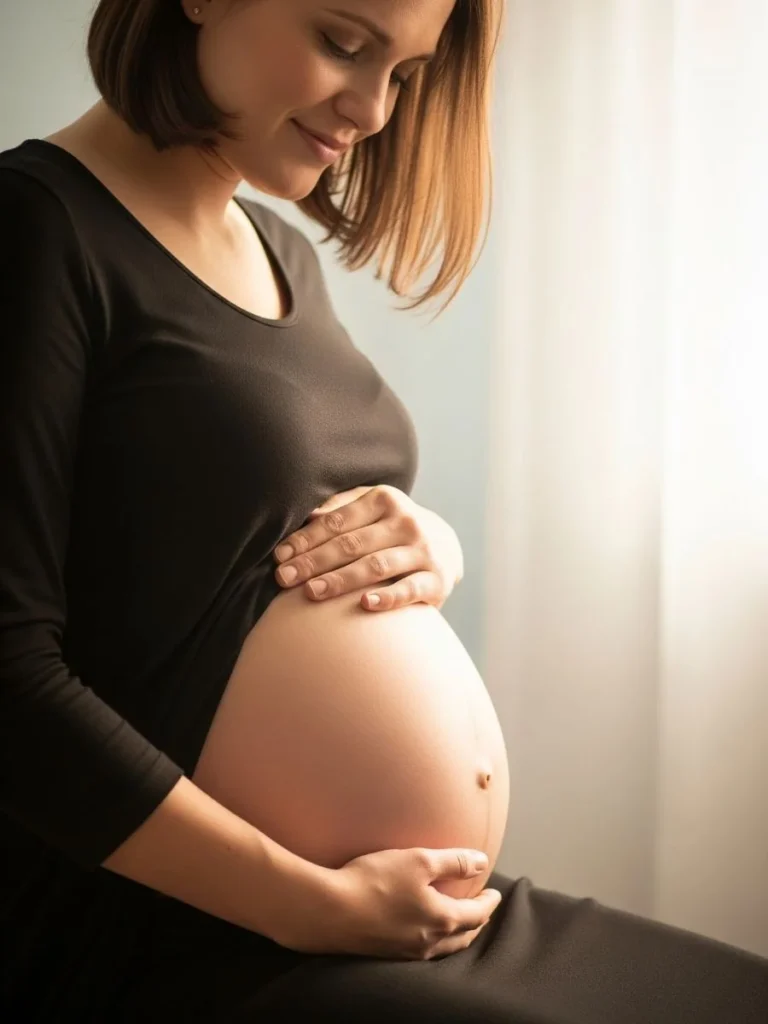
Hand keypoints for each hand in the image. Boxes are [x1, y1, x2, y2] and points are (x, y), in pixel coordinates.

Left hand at [273, 485, 463, 611]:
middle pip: (352, 544)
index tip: (280, 555)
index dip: (306, 538)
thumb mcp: (371, 508)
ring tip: (311, 592)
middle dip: (314, 561)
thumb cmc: (391, 528)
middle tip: (284, 577)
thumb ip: (340, 509)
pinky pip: (408, 590)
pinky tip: (364, 604)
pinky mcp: (437, 580)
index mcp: (385, 500)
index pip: (338, 521)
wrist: (446, 547)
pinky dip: (387, 597)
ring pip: (376, 566)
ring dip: (341, 579)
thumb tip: (306, 516)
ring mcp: (424, 551)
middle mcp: (406, 522)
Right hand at [274, 845, 501, 960]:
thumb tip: (481, 862)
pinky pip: (422, 949)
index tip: (495, 894)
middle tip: (482, 909)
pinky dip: (434, 939)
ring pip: (443, 947)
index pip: (477, 914)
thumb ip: (453, 861)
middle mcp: (428, 942)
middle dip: (476, 922)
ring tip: (458, 921)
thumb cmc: (375, 881)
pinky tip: (424, 929)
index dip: (489, 902)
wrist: (329, 911)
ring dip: (457, 934)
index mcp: (442, 920)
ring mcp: (406, 952)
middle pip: (463, 936)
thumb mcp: (418, 860)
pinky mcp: (386, 952)